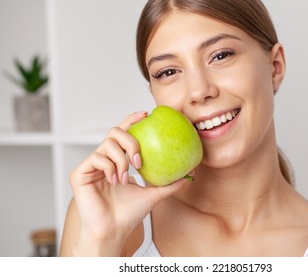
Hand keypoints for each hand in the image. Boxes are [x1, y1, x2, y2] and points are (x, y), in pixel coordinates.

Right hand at [69, 111, 187, 255]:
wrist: (113, 230)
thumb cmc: (129, 214)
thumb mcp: (154, 194)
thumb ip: (170, 183)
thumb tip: (190, 173)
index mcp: (118, 160)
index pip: (124, 134)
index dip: (132, 120)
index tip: (146, 114)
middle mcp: (104, 159)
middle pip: (115, 132)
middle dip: (130, 141)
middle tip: (139, 160)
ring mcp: (91, 166)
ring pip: (107, 144)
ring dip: (121, 160)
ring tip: (125, 177)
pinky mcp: (79, 173)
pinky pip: (96, 157)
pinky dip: (109, 167)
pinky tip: (114, 181)